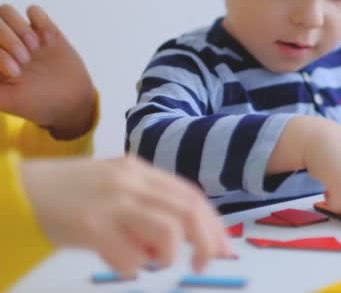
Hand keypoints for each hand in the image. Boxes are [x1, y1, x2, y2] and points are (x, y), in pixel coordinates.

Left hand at [0, 4, 94, 138]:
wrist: (71, 102)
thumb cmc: (37, 104)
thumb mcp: (7, 101)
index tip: (16, 74)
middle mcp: (2, 44)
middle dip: (7, 39)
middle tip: (26, 60)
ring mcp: (22, 35)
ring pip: (6, 11)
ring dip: (20, 29)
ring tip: (35, 48)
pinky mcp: (45, 30)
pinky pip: (34, 11)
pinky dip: (39, 21)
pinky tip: (48, 41)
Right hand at [19, 156, 231, 274]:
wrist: (21, 191)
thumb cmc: (70, 192)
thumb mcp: (115, 187)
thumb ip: (148, 204)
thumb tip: (181, 238)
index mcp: (140, 171)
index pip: (191, 195)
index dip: (213, 223)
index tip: (223, 247)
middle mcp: (132, 182)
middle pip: (188, 211)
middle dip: (206, 241)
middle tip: (205, 264)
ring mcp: (112, 202)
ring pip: (167, 230)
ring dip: (169, 254)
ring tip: (155, 261)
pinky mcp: (91, 225)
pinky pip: (130, 255)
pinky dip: (134, 266)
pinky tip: (122, 264)